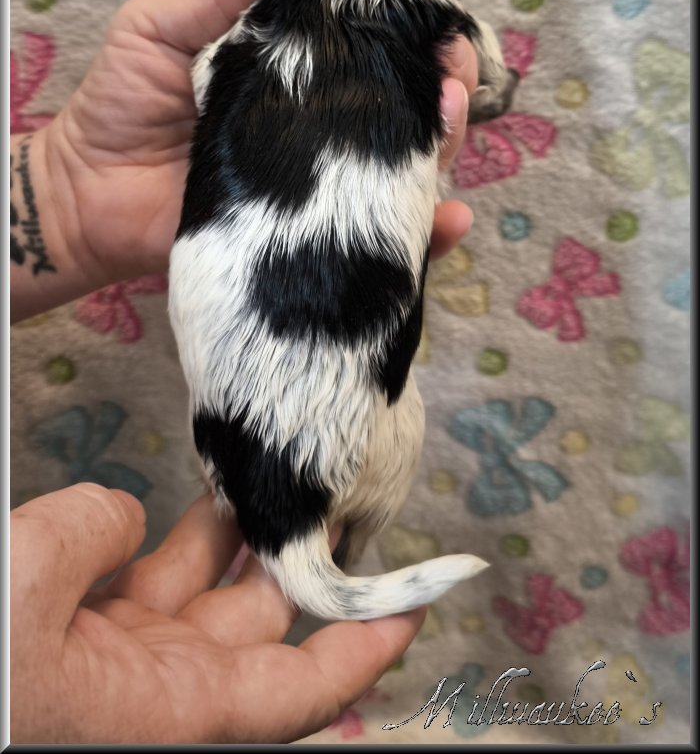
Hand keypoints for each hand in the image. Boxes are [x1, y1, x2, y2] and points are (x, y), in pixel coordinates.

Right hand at [10, 484, 423, 742]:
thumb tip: (119, 517)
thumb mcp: (22, 587)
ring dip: (231, 541)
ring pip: (196, 599)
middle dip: (290, 562)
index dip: (362, 648)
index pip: (297, 690)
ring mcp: (109, 663)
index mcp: (160, 711)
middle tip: (323, 494)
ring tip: (262, 477)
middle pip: (253, 630)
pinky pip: (141, 583)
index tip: (416, 604)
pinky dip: (166, 538)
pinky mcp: (72, 632)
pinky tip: (182, 495)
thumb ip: (92, 536)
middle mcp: (147, 694)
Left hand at [18, 0, 476, 313]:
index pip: (371, 55)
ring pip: (405, 171)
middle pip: (406, 113)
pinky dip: (425, 234)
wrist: (83, 195)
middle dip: (447, 92)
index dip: (414, 41)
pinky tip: (446, 217)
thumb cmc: (119, 106)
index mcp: (295, 79)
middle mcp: (318, 133)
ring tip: (449, 124)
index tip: (439, 28)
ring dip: (445, 148)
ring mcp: (318, 190)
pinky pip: (374, 240)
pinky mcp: (309, 238)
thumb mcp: (159, 28)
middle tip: (452, 81)